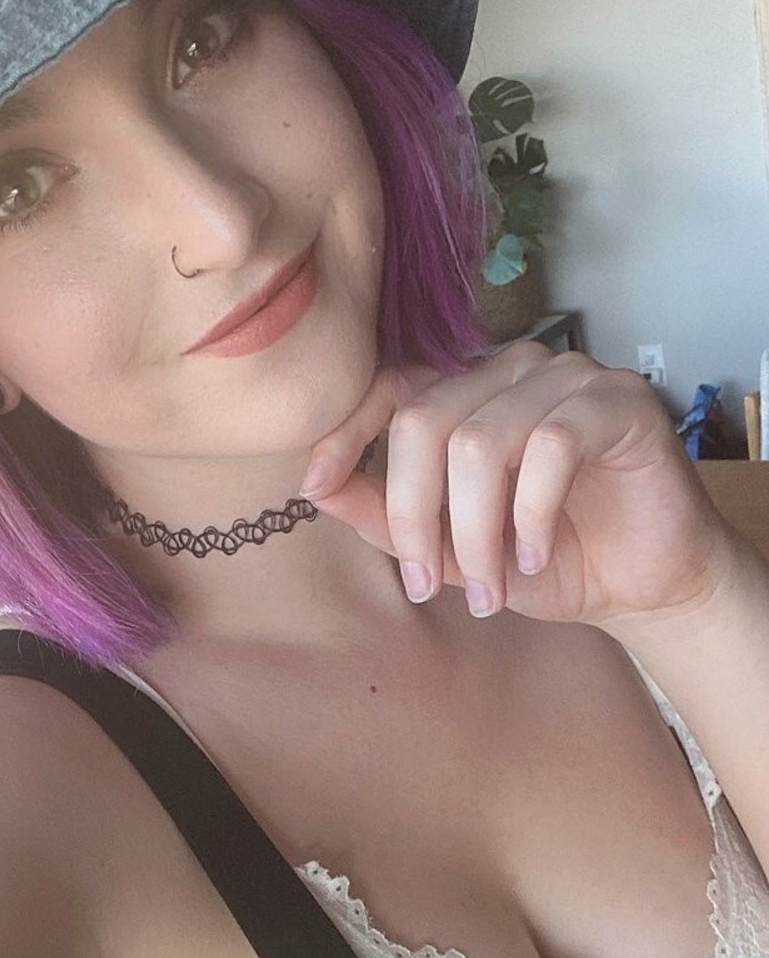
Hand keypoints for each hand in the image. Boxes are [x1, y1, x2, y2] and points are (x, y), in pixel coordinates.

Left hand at [299, 342, 737, 629]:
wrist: (644, 585)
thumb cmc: (547, 558)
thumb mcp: (450, 547)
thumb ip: (385, 513)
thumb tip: (316, 486)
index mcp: (467, 392)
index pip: (390, 389)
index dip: (346, 434)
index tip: (314, 486)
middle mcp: (511, 370)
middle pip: (423, 423)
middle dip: (415, 515)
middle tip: (430, 583)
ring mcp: (566, 377)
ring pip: (480, 442)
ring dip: (475, 532)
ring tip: (492, 587)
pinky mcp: (618, 401)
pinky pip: (550, 447)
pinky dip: (531, 515)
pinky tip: (537, 555)